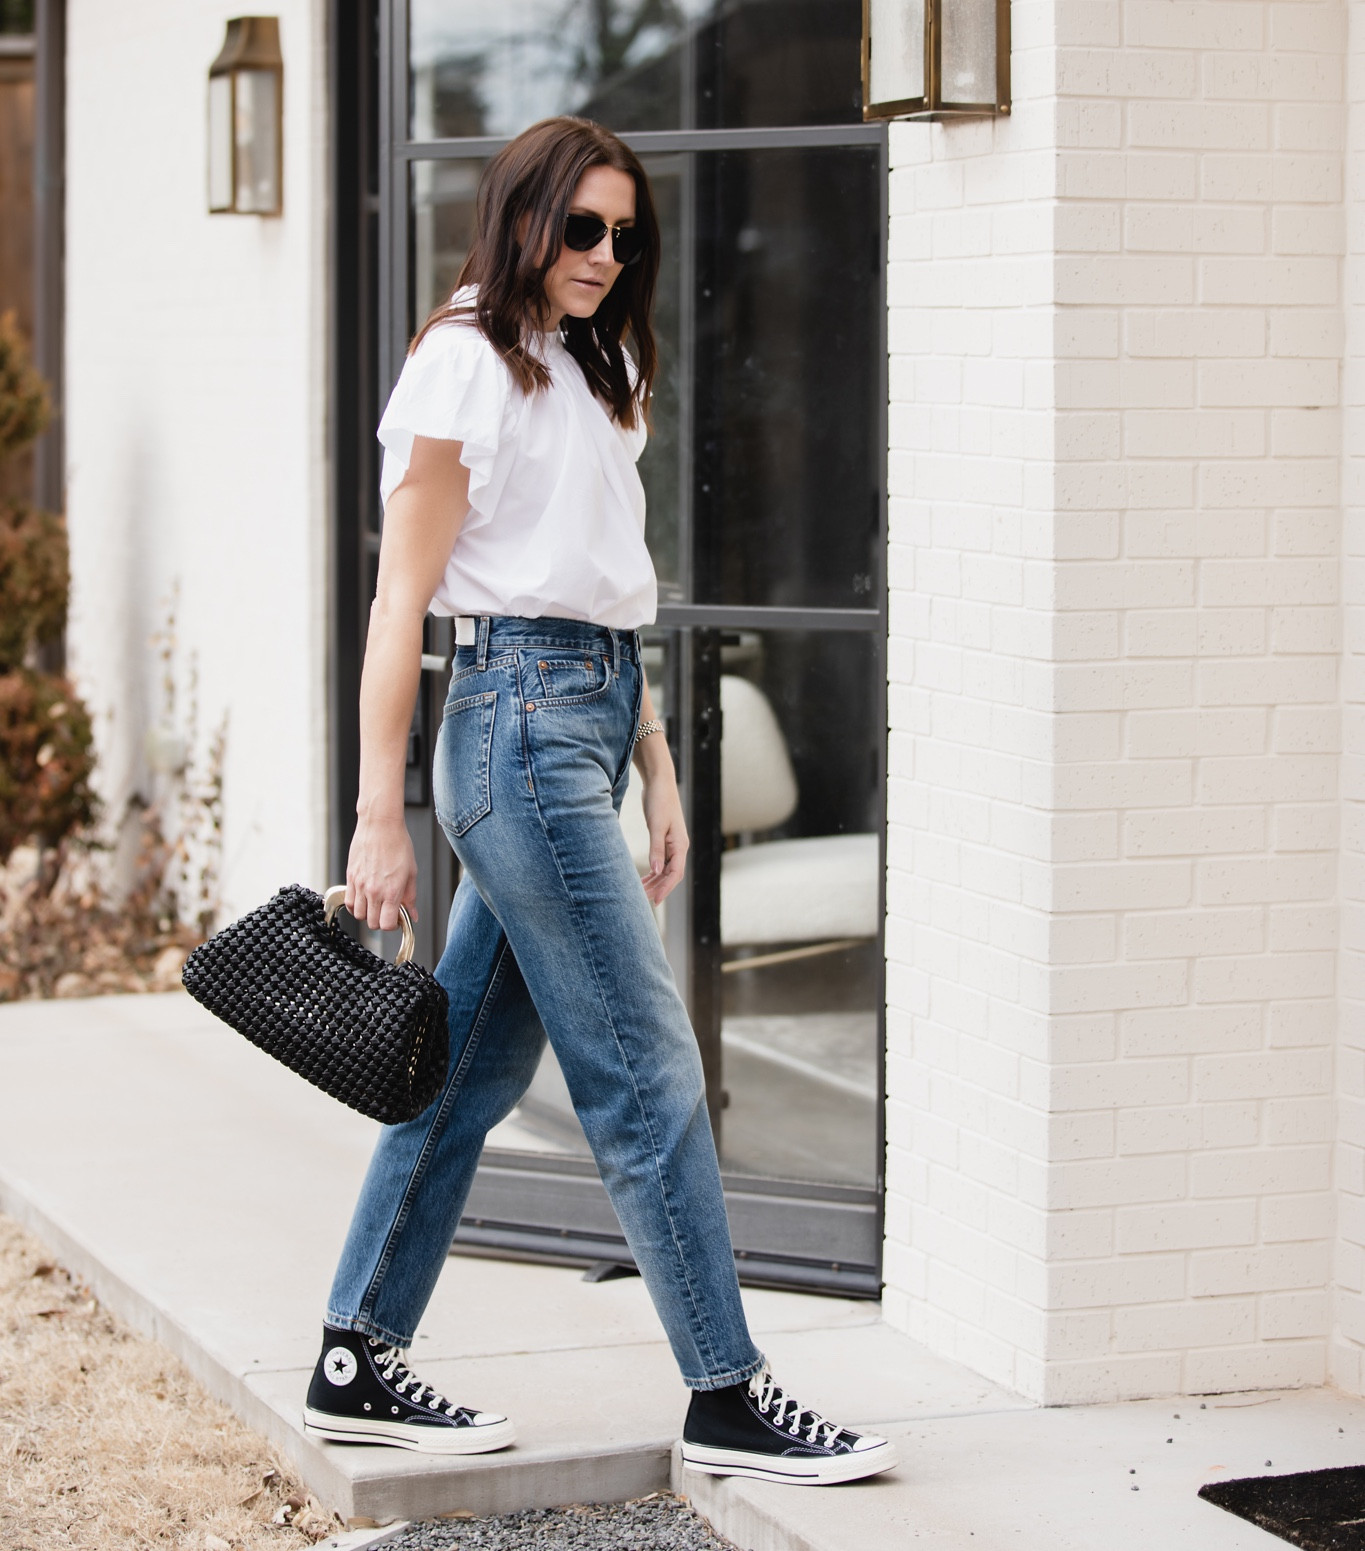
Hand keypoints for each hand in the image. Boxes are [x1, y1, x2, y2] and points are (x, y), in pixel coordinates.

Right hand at [346, 813, 417, 929]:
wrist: (380, 825)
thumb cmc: (398, 844)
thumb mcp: (411, 872)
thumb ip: (410, 897)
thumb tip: (413, 915)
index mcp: (391, 890)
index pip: (386, 924)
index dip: (393, 925)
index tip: (397, 919)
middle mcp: (373, 890)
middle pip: (372, 923)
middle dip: (381, 921)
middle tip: (388, 911)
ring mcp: (359, 884)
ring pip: (358, 915)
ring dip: (368, 914)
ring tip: (376, 904)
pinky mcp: (350, 877)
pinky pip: (349, 902)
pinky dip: (356, 905)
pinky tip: (365, 898)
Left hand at [640, 772, 688, 904]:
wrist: (659, 782)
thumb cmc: (659, 801)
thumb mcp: (656, 826)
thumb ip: (656, 849)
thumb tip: (656, 872)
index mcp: (680, 845)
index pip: (675, 874)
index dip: (665, 889)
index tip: (655, 901)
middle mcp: (679, 846)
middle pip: (671, 874)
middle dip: (659, 888)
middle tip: (643, 900)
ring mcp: (672, 843)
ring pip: (666, 869)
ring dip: (655, 881)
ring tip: (641, 891)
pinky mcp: (664, 838)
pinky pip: (661, 860)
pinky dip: (654, 870)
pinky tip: (644, 876)